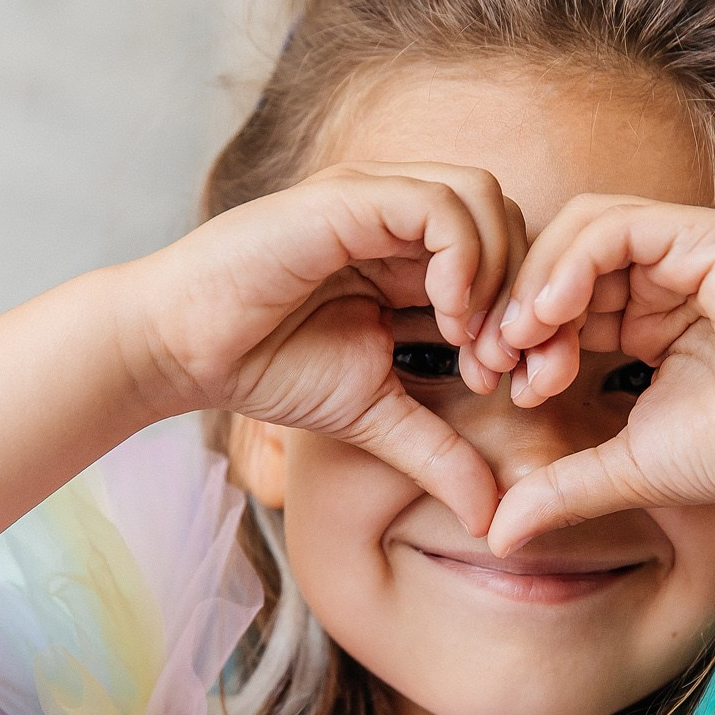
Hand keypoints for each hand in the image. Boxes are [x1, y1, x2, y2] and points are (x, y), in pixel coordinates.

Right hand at [119, 165, 525, 536]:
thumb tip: (492, 518)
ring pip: (484, 197)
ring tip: (474, 342)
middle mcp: (400, 215)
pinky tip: (445, 316)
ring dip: (499, 274)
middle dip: (529, 296)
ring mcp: (375, 197)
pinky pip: (437, 204)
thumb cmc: (268, 369)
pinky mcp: (348, 196)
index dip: (531, 319)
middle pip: (511, 218)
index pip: (509, 258)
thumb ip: (439, 455)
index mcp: (411, 256)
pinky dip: (462, 258)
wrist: (182, 350)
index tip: (521, 386)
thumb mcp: (376, 418)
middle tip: (508, 368)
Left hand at [479, 196, 714, 552]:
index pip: (559, 294)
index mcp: (648, 311)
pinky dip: (573, 261)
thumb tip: (498, 534)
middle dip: (514, 304)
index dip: (516, 331)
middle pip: (560, 252)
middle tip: (490, 361)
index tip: (493, 383)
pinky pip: (619, 226)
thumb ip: (561, 488)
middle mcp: (667, 271)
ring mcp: (689, 248)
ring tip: (518, 338)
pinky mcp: (710, 239)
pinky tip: (552, 314)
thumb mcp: (625, 468)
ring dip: (537, 280)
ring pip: (582, 228)